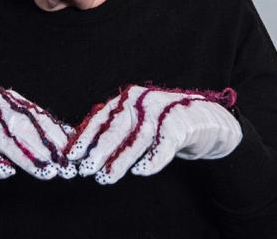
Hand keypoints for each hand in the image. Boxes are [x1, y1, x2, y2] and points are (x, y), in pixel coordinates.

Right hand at [0, 85, 76, 180]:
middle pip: (29, 130)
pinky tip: (7, 172)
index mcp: (13, 101)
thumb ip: (32, 124)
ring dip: (29, 158)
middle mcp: (0, 108)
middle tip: (67, 166)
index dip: (58, 134)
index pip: (40, 118)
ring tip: (47, 172)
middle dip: (49, 148)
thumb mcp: (8, 114)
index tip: (75, 150)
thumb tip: (67, 134)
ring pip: (9, 142)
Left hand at [65, 84, 241, 184]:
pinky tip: (140, 171)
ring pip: (137, 138)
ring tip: (105, 177)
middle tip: (85, 169)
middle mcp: (142, 100)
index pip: (101, 117)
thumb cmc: (164, 123)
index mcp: (127, 98)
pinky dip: (151, 159)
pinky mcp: (181, 124)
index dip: (86, 136)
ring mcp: (161, 110)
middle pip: (116, 127)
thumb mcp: (137, 122)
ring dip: (120, 160)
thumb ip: (116, 132)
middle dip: (99, 150)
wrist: (205, 119)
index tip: (71, 155)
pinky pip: (164, 144)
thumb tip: (85, 152)